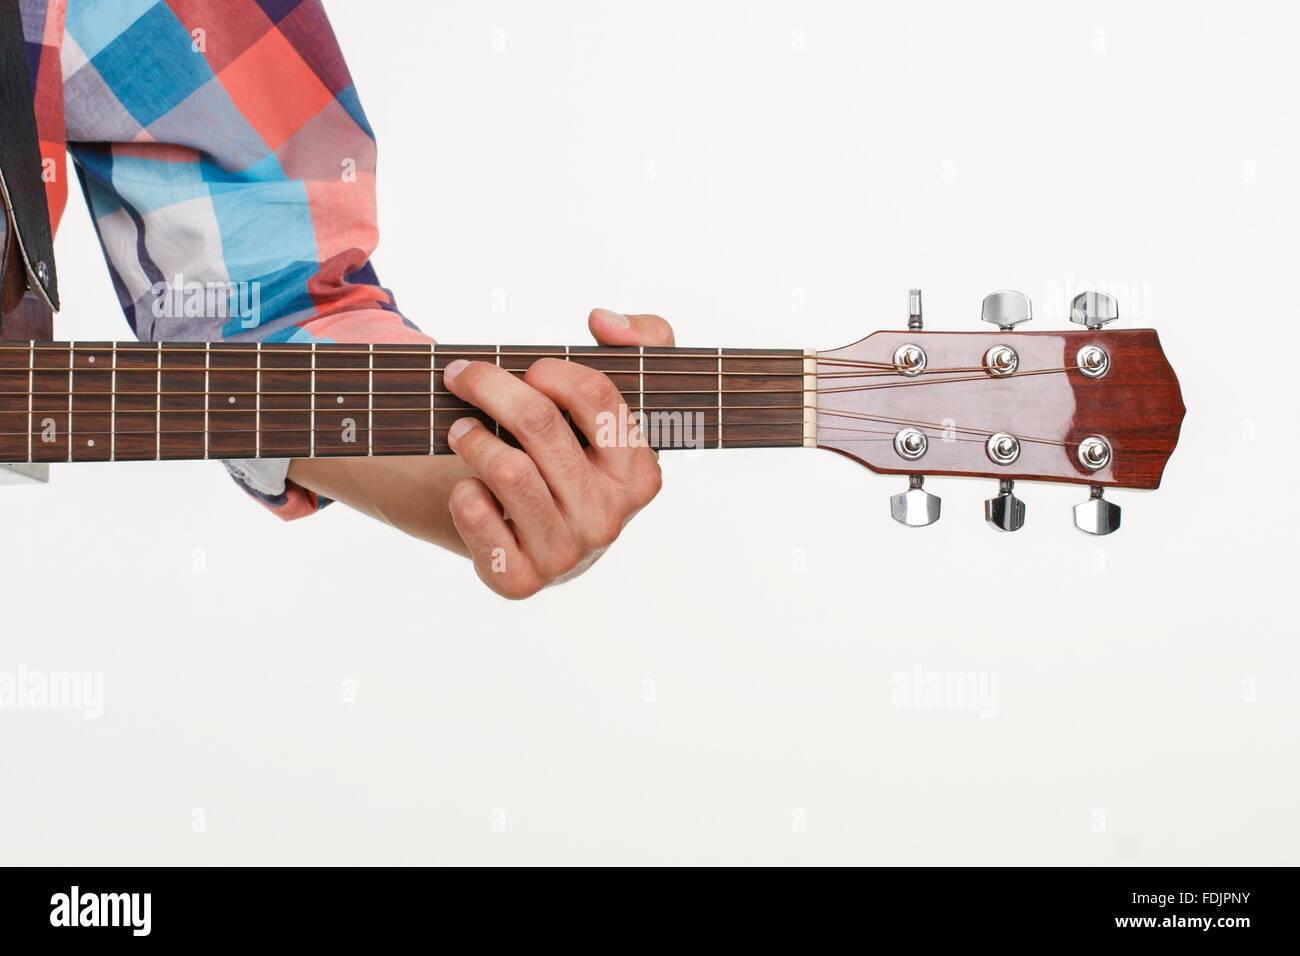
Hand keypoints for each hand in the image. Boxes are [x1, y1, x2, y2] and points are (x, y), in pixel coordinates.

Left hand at [443, 308, 673, 598]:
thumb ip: (643, 339)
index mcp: (642, 474)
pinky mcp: (520, 582)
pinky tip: (469, 487)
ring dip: (470, 437)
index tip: (528, 368)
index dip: (551, 370)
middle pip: (539, 423)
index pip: (596, 394)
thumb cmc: (575, 457)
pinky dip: (463, 493)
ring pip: (508, 469)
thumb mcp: (619, 399)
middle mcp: (611, 519)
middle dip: (490, 386)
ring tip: (460, 430)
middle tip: (462, 376)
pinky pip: (477, 519)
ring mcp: (568, 555)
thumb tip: (604, 321)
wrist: (536, 536)